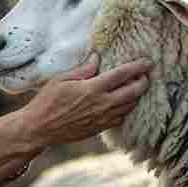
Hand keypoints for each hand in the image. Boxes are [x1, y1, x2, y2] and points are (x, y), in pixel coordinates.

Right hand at [18, 54, 151, 146]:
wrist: (40, 129)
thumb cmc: (47, 101)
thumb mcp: (61, 79)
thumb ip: (83, 69)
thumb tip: (97, 57)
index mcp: (93, 89)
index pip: (122, 75)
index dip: (138, 67)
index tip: (148, 62)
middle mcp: (102, 104)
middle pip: (133, 92)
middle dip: (144, 82)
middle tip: (146, 74)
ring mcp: (103, 119)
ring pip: (130, 106)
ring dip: (137, 96)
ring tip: (137, 86)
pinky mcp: (100, 129)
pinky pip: (121, 118)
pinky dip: (126, 109)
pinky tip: (122, 103)